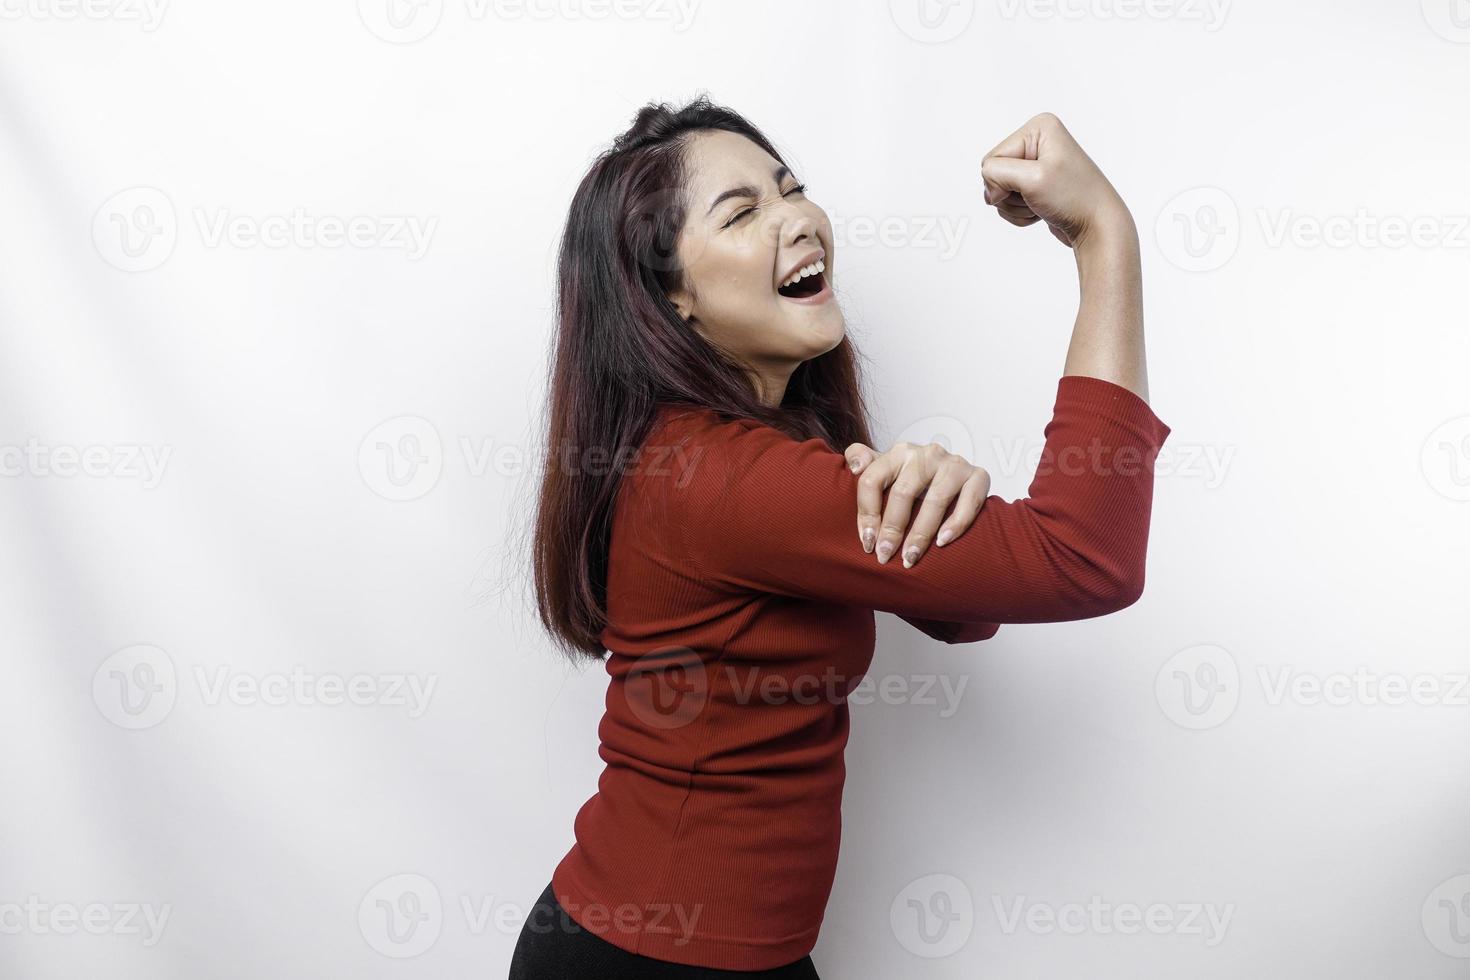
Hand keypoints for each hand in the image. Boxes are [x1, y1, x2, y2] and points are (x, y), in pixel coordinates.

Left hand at [844, 441, 991, 567]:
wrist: (956, 477)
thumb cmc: (914, 479)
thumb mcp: (886, 467)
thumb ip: (863, 460)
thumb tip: (854, 466)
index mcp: (899, 452)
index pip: (872, 479)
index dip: (866, 513)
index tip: (867, 542)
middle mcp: (927, 454)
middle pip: (903, 492)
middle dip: (892, 529)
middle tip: (885, 555)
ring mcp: (954, 464)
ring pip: (935, 500)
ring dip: (921, 533)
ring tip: (910, 557)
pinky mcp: (979, 476)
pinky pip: (970, 501)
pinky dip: (957, 523)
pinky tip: (942, 542)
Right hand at [979, 112, 1133, 249]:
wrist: (1097, 226)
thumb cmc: (1075, 199)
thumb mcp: (1032, 179)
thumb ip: (996, 173)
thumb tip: (989, 189)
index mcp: (1039, 127)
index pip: (992, 159)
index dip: (1002, 181)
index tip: (1031, 188)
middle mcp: (1038, 141)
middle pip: (994, 173)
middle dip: (1009, 194)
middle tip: (1037, 197)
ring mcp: (1037, 164)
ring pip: (1000, 190)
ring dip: (1016, 206)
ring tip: (1042, 205)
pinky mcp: (1037, 185)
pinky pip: (1011, 201)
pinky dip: (1021, 213)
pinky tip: (1042, 211)